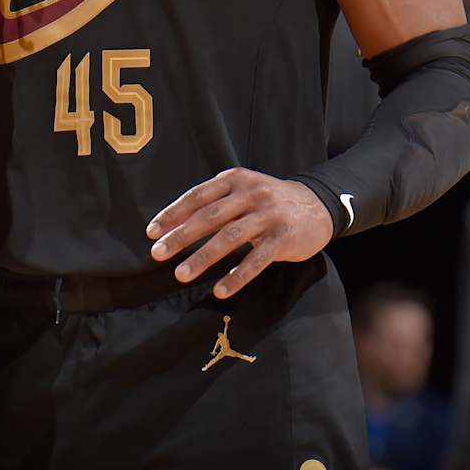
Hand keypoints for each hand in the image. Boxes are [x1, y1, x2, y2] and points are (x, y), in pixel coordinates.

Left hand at [145, 169, 334, 298]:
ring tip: (181, 274)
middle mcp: (250, 194)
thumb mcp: (242, 190)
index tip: (152, 233)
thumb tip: (175, 226)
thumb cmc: (269, 201)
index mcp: (234, 179)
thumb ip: (215, 202)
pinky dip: (237, 276)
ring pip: (229, 238)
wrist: (318, 206)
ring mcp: (268, 215)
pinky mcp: (283, 237)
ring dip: (202, 257)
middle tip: (158, 254)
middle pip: (209, 216)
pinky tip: (220, 290)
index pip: (197, 197)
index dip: (172, 214)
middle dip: (180, 237)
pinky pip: (256, 260)